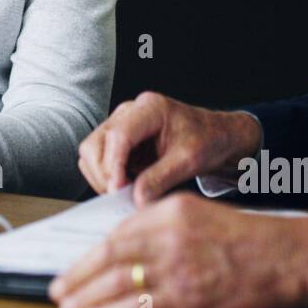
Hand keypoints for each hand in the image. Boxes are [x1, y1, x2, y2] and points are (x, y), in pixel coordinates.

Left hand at [49, 193, 307, 307]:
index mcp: (168, 212)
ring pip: (119, 284)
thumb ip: (157, 222)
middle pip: (109, 259)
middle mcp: (168, 237)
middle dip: (78, 277)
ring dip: (88, 298)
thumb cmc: (245, 236)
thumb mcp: (196, 212)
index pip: (116, 234)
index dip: (88, 254)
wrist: (285, 256)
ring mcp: (178, 269)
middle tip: (58, 290)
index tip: (72, 266)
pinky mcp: (189, 299)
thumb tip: (122, 244)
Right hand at [78, 91, 260, 205]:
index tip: (117, 190)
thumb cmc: (206, 140)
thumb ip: (161, 178)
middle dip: (104, 173)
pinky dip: (106, 177)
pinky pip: (99, 160)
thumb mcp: (189, 161)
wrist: (216, 137)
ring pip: (91, 153)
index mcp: (149, 108)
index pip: (118, 135)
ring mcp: (120, 125)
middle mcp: (129, 113)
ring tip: (125, 192)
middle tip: (121, 196)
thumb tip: (136, 198)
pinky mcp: (119, 141)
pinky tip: (126, 186)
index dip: (114, 165)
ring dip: (102, 177)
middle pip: (96, 143)